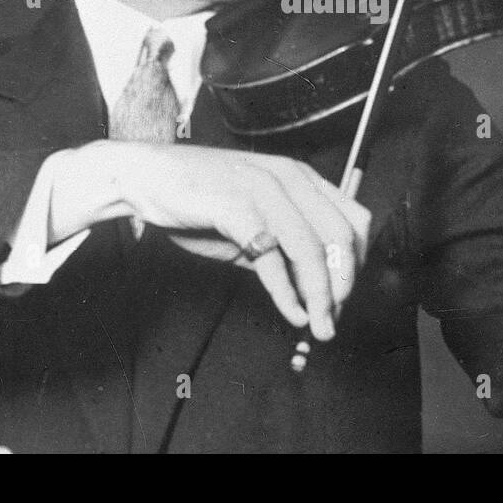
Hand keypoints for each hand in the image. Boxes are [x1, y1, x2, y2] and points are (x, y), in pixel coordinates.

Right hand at [48, 141, 370, 340]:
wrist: (145, 177)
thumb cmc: (199, 200)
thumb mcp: (253, 224)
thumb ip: (286, 251)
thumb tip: (317, 293)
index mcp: (300, 176)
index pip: (355, 219)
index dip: (357, 263)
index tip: (345, 297)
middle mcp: (290, 178)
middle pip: (341, 236)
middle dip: (344, 286)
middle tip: (334, 319)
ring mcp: (264, 190)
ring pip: (312, 249)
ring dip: (321, 296)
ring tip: (319, 325)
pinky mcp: (237, 207)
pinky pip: (273, 258)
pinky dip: (287, 293)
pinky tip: (292, 313)